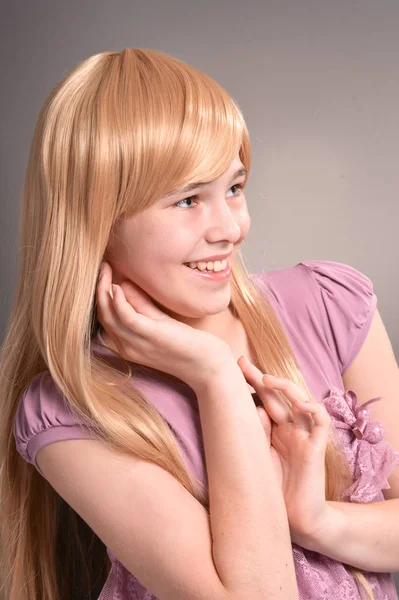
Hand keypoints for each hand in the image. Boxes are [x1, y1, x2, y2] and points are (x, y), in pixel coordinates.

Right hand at [96, 262, 231, 389]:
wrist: (209, 368)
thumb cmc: (189, 345)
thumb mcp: (161, 323)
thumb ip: (143, 307)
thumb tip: (124, 285)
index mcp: (128, 345)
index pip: (106, 319)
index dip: (100, 295)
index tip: (102, 274)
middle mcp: (128, 347)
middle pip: (103, 316)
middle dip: (98, 289)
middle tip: (101, 266)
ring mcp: (138, 344)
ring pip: (109, 316)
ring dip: (103, 290)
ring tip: (104, 269)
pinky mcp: (152, 336)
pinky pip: (127, 317)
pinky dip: (119, 301)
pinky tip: (117, 286)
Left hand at [237, 356, 331, 545]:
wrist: (295, 519)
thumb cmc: (273, 488)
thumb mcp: (256, 455)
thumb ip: (253, 432)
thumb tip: (239, 408)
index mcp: (276, 429)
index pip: (265, 399)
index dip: (252, 383)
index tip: (233, 368)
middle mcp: (291, 427)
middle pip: (279, 395)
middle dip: (261, 377)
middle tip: (241, 362)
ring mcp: (305, 435)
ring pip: (301, 400)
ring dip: (285, 387)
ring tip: (266, 379)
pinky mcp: (317, 447)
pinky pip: (321, 422)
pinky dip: (313, 410)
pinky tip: (300, 405)